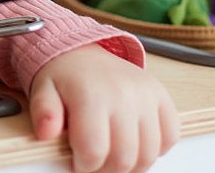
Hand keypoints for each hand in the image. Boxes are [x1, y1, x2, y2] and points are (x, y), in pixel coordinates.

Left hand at [29, 44, 178, 172]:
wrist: (83, 53)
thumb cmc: (64, 77)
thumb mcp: (43, 91)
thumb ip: (44, 113)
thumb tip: (46, 133)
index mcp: (92, 94)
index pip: (94, 151)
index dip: (83, 166)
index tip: (77, 162)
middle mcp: (124, 94)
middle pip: (124, 158)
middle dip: (106, 170)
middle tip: (94, 163)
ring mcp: (147, 95)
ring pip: (149, 154)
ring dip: (131, 165)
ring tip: (112, 155)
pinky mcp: (162, 97)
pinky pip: (171, 136)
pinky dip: (156, 149)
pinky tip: (135, 144)